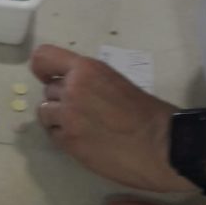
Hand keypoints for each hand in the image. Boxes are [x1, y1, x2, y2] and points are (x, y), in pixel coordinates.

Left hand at [31, 44, 184, 192]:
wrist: (163, 147)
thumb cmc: (146, 112)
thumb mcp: (113, 80)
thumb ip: (87, 80)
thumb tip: (69, 85)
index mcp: (85, 69)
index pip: (43, 57)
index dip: (42, 69)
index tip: (48, 78)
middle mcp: (71, 89)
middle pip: (48, 90)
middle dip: (60, 99)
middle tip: (82, 111)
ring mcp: (68, 117)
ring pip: (46, 113)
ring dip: (58, 119)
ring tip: (80, 127)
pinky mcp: (69, 143)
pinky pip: (53, 135)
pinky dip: (63, 137)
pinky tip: (83, 141)